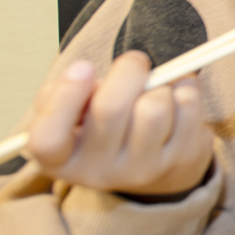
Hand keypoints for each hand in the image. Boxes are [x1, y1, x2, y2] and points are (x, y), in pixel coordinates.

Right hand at [21, 51, 213, 196]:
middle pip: (111, 109)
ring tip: (153, 90)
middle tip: (133, 63)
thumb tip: (81, 73)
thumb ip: (61, 93)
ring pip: (155, 106)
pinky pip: (186, 104)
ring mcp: (142, 169)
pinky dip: (184, 86)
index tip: (83, 67)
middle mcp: (99, 171)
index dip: (64, 98)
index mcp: (60, 160)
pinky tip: (175, 97)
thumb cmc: (101, 125)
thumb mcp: (68, 113)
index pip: (48, 139)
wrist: (151, 158)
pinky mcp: (180, 158)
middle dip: (127, 70)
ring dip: (159, 84)